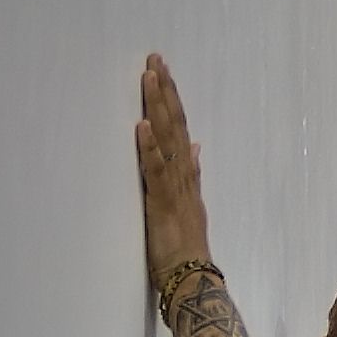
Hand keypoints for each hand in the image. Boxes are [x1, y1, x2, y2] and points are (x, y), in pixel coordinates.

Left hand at [137, 54, 213, 285]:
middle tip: (154, 59)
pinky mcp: (162, 203)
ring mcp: (175, 188)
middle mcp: (183, 175)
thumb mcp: (189, 204)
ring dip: (158, 108)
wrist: (192, 277)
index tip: (163, 72)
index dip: (172, 99)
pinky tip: (140, 125)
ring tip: (150, 77)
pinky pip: (155, 171)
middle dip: (165, 91)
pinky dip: (149, 147)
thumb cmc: (185, 247)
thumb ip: (192, 173)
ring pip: (168, 140)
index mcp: (187, 175)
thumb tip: (196, 146)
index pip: (180, 128)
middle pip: (175, 125)